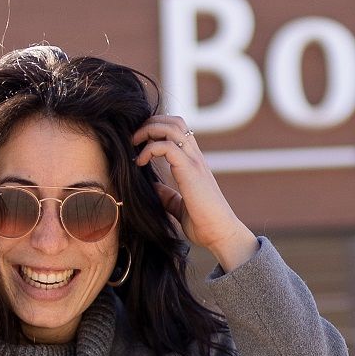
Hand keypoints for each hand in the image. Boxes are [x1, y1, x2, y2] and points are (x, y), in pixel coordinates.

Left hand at [132, 114, 257, 272]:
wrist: (220, 234)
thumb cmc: (204, 224)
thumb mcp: (179, 207)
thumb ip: (167, 196)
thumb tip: (153, 188)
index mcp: (193, 163)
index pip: (178, 130)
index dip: (157, 128)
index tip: (139, 144)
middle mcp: (195, 157)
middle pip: (174, 121)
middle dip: (150, 123)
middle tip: (134, 139)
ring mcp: (194, 162)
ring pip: (172, 127)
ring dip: (148, 130)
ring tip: (135, 144)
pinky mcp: (190, 170)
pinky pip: (167, 146)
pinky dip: (149, 149)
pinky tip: (140, 162)